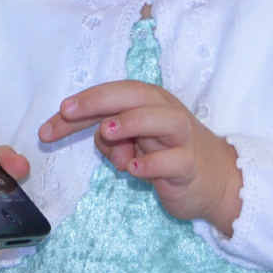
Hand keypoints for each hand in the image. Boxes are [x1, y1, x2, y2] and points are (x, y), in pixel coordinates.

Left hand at [38, 80, 241, 235]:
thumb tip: (101, 139)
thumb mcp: (133, 141)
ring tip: (107, 132)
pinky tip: (134, 169)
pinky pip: (173, 161)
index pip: (112, 94)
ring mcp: (180, 137)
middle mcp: (165, 111)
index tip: (58, 114)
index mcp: (147, 100)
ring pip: (161, 120)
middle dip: (99, 100)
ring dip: (131, 122)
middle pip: (134, 95)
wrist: (214, 178)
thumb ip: (112, 138)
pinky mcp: (189, 165)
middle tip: (68, 111)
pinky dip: (152, 163)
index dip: (84, 102)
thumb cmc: (165, 152)